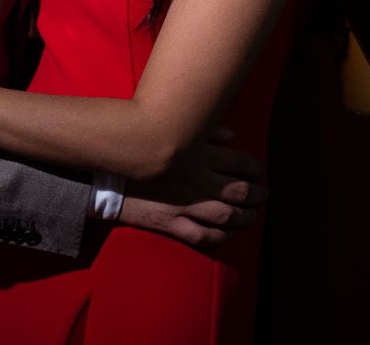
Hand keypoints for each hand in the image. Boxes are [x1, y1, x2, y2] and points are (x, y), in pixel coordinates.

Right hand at [121, 128, 266, 248]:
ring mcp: (184, 205)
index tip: (259, 172)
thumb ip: (205, 132)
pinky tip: (229, 234)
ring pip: (225, 216)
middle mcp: (196, 181)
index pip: (239, 163)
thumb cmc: (141, 147)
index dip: (255, 169)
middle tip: (262, 196)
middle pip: (237, 191)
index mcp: (198, 154)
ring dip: (244, 217)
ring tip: (252, 216)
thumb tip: (233, 137)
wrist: (106, 170)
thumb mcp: (174, 131)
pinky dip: (221, 237)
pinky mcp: (170, 223)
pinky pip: (202, 236)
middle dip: (256, 195)